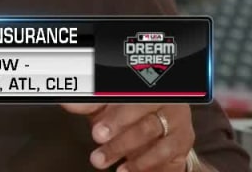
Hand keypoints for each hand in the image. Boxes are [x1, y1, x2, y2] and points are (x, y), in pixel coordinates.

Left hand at [62, 103, 194, 171]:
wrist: (156, 118)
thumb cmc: (128, 107)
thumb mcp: (108, 102)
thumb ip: (90, 103)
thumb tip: (69, 103)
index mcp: (149, 87)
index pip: (134, 101)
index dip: (116, 118)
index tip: (97, 132)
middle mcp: (169, 105)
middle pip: (147, 125)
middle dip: (122, 143)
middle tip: (99, 157)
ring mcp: (179, 126)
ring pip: (161, 145)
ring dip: (136, 161)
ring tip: (117, 170)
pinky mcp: (182, 146)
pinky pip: (170, 160)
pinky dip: (150, 168)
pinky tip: (130, 171)